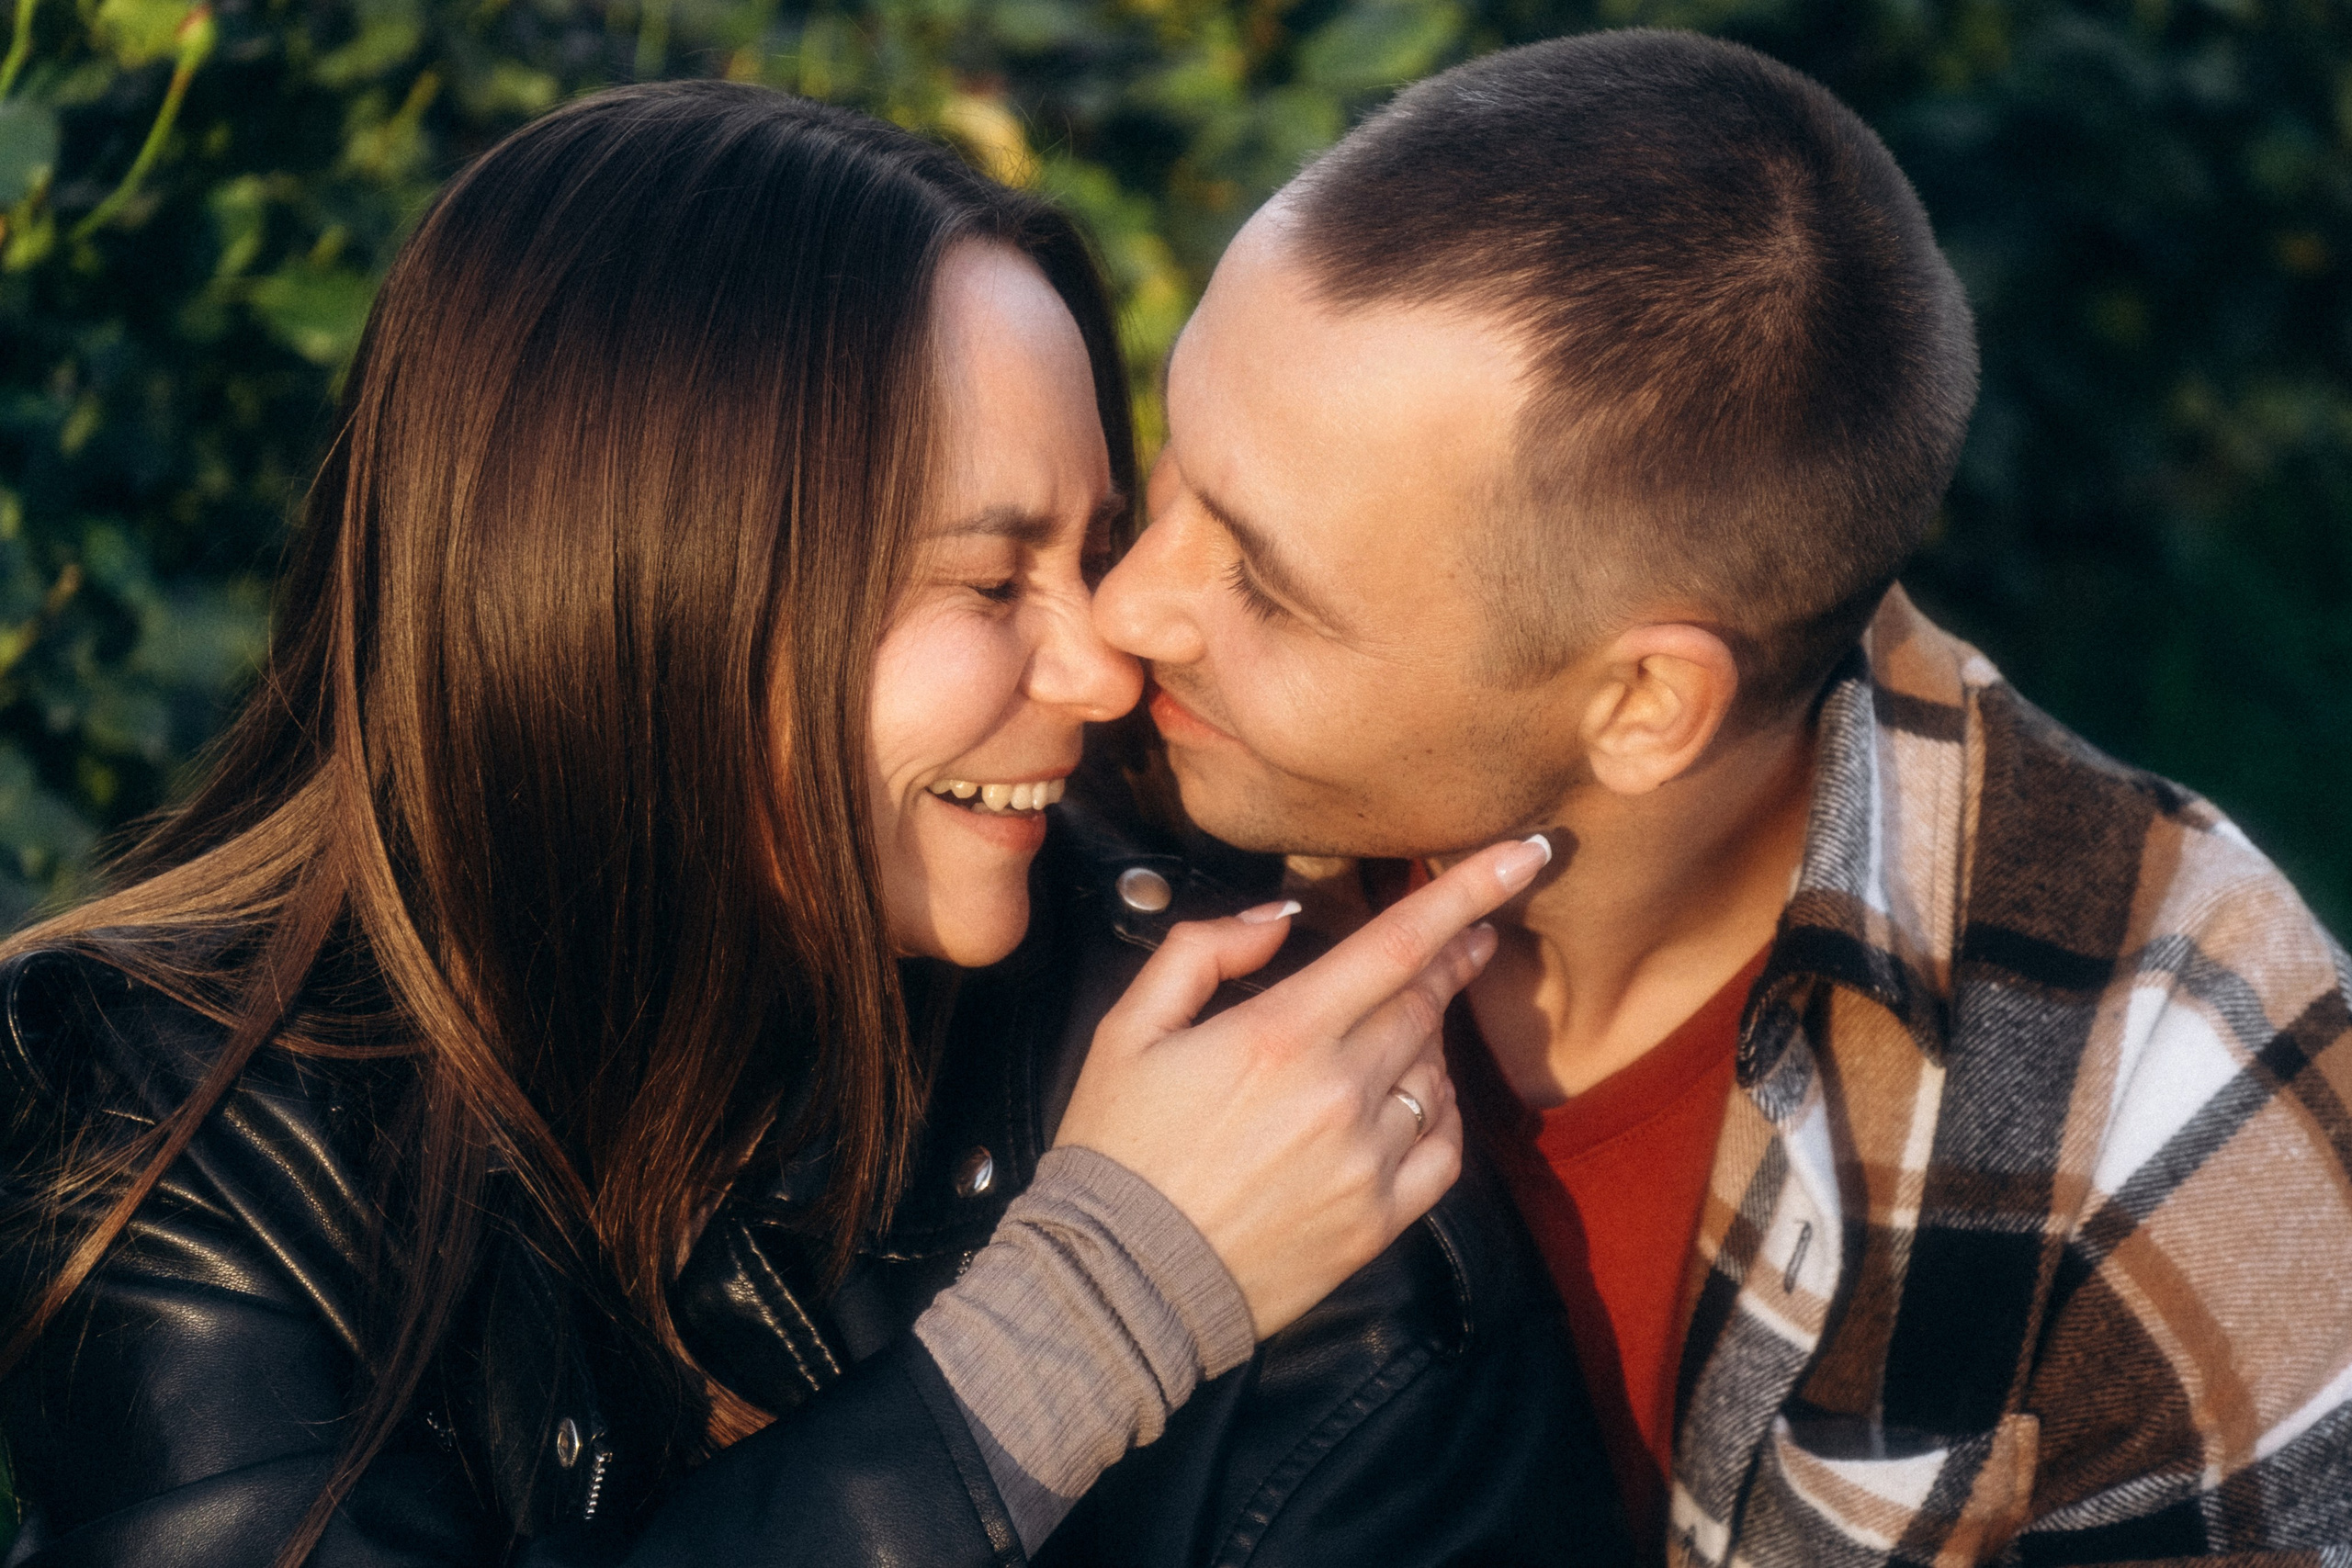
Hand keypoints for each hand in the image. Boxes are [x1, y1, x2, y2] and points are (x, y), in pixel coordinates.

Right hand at [1055, 835, 1552, 1337]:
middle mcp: (1338, 1094)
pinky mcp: (1378, 1222)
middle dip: (1454, 957)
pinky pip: (1446, 1149)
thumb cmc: (1117, 1150)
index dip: (1468, 892)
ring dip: (1430, 1037)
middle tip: (1470, 935)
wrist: (1120, 1286)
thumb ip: (1203, 951)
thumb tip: (1279, 916)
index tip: (1523, 856)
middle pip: (1424, 1003)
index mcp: (1280, 1036)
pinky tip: (1420, 1098)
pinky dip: (1444, 1111)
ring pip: (1436, 1072)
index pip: (1399, 944)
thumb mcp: (1126, 1029)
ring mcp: (1366, 1162)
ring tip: (1402, 1028)